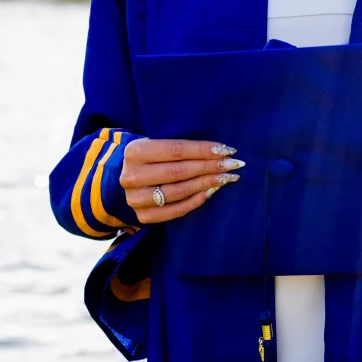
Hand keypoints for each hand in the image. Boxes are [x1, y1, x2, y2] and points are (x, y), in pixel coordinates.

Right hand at [120, 137, 242, 223]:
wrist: (128, 178)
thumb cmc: (152, 157)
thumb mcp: (158, 145)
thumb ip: (182, 148)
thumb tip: (220, 151)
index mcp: (135, 151)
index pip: (176, 150)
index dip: (203, 150)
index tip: (227, 150)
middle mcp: (131, 175)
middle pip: (178, 172)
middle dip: (209, 167)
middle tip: (233, 165)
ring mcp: (135, 198)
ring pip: (178, 192)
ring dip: (206, 184)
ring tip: (225, 178)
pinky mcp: (142, 216)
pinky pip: (175, 210)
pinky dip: (196, 201)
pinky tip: (210, 192)